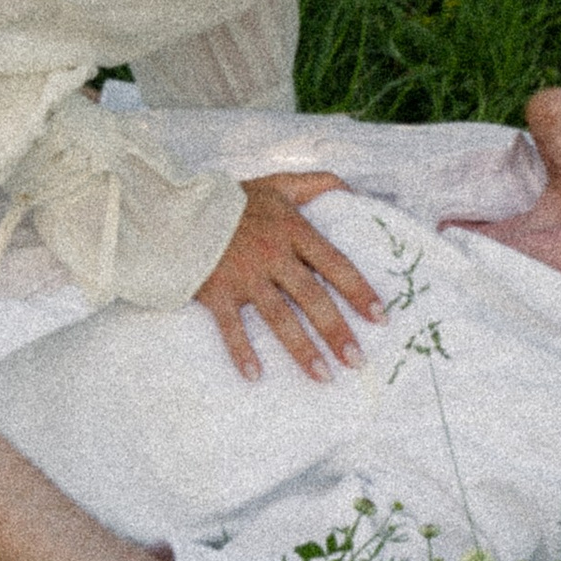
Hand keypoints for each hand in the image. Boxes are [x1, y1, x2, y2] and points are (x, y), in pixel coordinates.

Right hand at [195, 173, 380, 383]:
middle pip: (312, 297)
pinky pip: (231, 327)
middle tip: (357, 360)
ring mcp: (244, 276)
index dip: (359, 290)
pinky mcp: (216, 291)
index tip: (380, 317)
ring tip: (324, 376)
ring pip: (279, 317)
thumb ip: (316, 184)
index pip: (335, 263)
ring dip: (302, 348)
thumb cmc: (234, 200)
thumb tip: (352, 189)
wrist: (181, 208)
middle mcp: (273, 256)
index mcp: (292, 231)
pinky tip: (255, 376)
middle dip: (337, 331)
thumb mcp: (278, 184)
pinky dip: (241, 351)